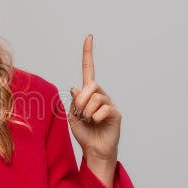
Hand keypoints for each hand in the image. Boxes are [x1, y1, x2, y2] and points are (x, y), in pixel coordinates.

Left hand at [68, 34, 120, 163]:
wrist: (94, 150)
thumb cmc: (83, 133)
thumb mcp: (72, 116)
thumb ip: (74, 102)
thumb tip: (76, 87)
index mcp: (88, 93)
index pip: (89, 70)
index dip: (88, 54)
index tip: (89, 37)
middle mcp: (100, 95)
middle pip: (91, 85)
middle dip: (81, 100)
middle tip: (80, 114)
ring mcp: (109, 103)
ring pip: (96, 97)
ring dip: (87, 111)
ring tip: (88, 120)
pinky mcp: (115, 113)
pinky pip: (104, 109)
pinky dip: (96, 117)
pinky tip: (97, 123)